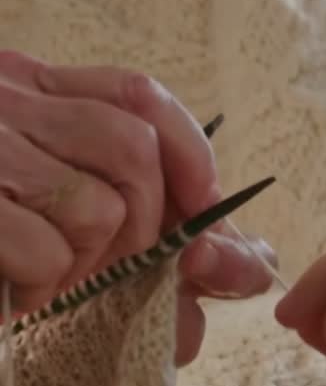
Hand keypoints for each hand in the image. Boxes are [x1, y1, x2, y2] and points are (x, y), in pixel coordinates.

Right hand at [0, 51, 275, 364]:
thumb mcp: (35, 195)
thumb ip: (134, 220)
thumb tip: (241, 267)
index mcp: (20, 86)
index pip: (134, 94)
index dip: (189, 151)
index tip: (207, 206)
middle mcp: (0, 102)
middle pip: (132, 150)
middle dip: (148, 230)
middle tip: (114, 275)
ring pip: (98, 207)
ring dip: (89, 268)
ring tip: (45, 286)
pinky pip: (46, 252)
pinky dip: (46, 290)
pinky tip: (14, 299)